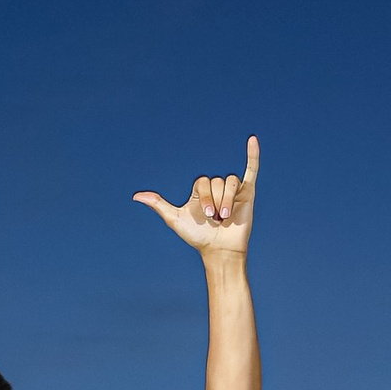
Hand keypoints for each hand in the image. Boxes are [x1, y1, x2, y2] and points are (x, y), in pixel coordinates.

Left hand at [133, 135, 257, 256]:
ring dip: (227, 199)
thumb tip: (136, 196)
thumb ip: (159, 204)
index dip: (204, 196)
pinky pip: (251, 169)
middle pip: (216, 181)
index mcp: (200, 191)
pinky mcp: (247, 193)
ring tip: (225, 217)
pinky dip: (253, 154)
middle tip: (215, 218)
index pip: (202, 181)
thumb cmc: (198, 237)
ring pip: (229, 181)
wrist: (220, 249)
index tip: (205, 214)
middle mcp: (216, 188)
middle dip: (215, 200)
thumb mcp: (175, 219)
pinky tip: (252, 140)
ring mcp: (232, 190)